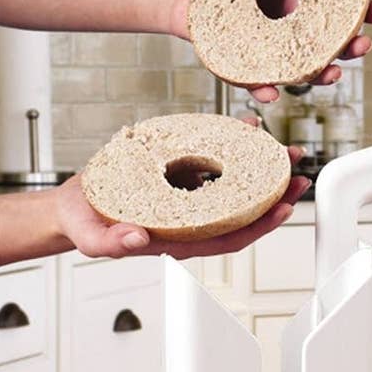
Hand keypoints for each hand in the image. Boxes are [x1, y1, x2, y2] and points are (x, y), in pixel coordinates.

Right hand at [54, 140, 309, 260]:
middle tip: (297, 171)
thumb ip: (111, 244)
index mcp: (181, 238)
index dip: (261, 224)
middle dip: (274, 192)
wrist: (75, 205)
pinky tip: (245, 128)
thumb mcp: (91, 238)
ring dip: (260, 167)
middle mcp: (192, 218)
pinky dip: (231, 145)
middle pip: (242, 209)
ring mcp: (189, 197)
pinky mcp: (180, 175)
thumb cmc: (86, 224)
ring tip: (281, 148)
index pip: (231, 236)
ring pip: (234, 183)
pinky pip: (213, 160)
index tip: (284, 207)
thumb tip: (139, 239)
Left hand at [169, 0, 371, 102]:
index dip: (362, 11)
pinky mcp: (244, 65)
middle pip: (329, 42)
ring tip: (330, 73)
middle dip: (351, 47)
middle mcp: (287, 26)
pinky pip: (258, 81)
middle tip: (362, 45)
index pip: (338, 7)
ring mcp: (268, 48)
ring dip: (321, 74)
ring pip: (303, 66)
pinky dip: (266, 88)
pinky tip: (272, 90)